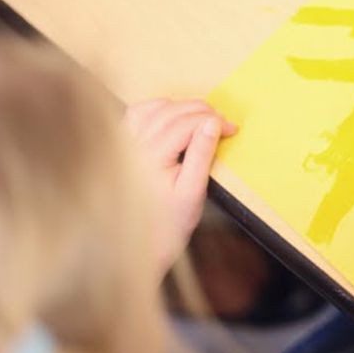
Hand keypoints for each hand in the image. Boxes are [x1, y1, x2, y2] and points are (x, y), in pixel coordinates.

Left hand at [124, 98, 236, 270]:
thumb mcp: (193, 192)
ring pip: (154, 107)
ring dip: (181, 106)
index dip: (213, 120)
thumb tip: (213, 123)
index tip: (232, 129)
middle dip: (202, 111)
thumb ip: (202, 155)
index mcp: (151, 158)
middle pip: (171, 111)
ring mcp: (124, 145)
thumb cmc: (168, 224)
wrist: (138, 245)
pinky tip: (173, 116)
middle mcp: (133, 147)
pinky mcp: (121, 146)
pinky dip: (158, 108)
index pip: (186, 123)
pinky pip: (137, 113)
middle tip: (222, 123)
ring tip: (202, 118)